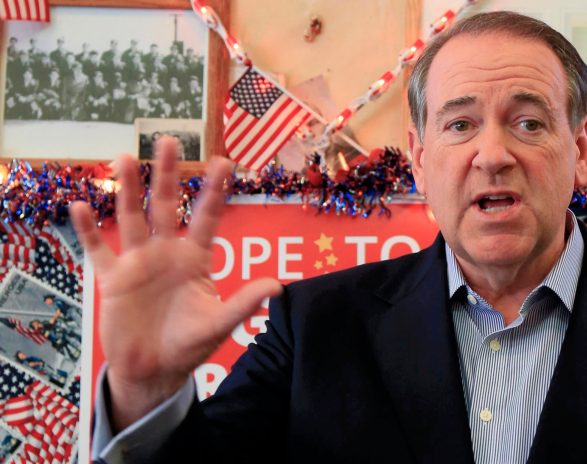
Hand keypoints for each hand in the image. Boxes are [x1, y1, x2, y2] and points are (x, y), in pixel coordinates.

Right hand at [70, 138, 281, 431]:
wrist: (153, 371)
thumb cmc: (189, 345)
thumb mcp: (218, 325)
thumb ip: (243, 304)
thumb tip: (279, 286)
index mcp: (195, 258)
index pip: (207, 217)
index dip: (215, 191)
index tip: (223, 162)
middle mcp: (167, 252)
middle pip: (166, 205)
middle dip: (167, 174)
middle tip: (168, 140)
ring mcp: (138, 262)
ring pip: (131, 217)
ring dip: (128, 189)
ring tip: (125, 157)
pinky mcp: (113, 279)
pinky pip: (99, 250)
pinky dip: (88, 230)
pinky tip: (79, 206)